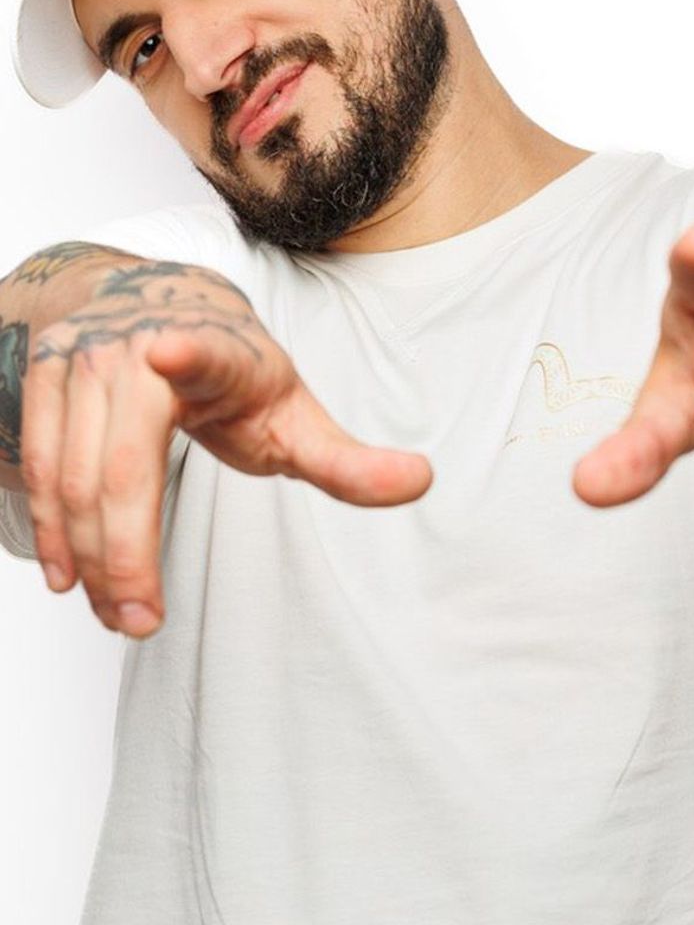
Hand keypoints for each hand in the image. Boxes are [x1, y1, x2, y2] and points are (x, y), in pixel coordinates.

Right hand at [22, 267, 431, 636]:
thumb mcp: (294, 409)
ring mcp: (83, 357)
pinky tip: (70, 576)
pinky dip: (51, 528)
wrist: (160, 301)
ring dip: (90, 559)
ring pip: (71, 476)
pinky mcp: (43, 375)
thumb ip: (346, 459)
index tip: (165, 351)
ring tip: (120, 614)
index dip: (184, 351)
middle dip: (126, 554)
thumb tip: (424, 480)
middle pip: (121, 465)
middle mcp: (138, 343)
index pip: (202, 351)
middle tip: (144, 623)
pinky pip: (35, 466)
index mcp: (218, 349)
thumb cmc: (236, 370)